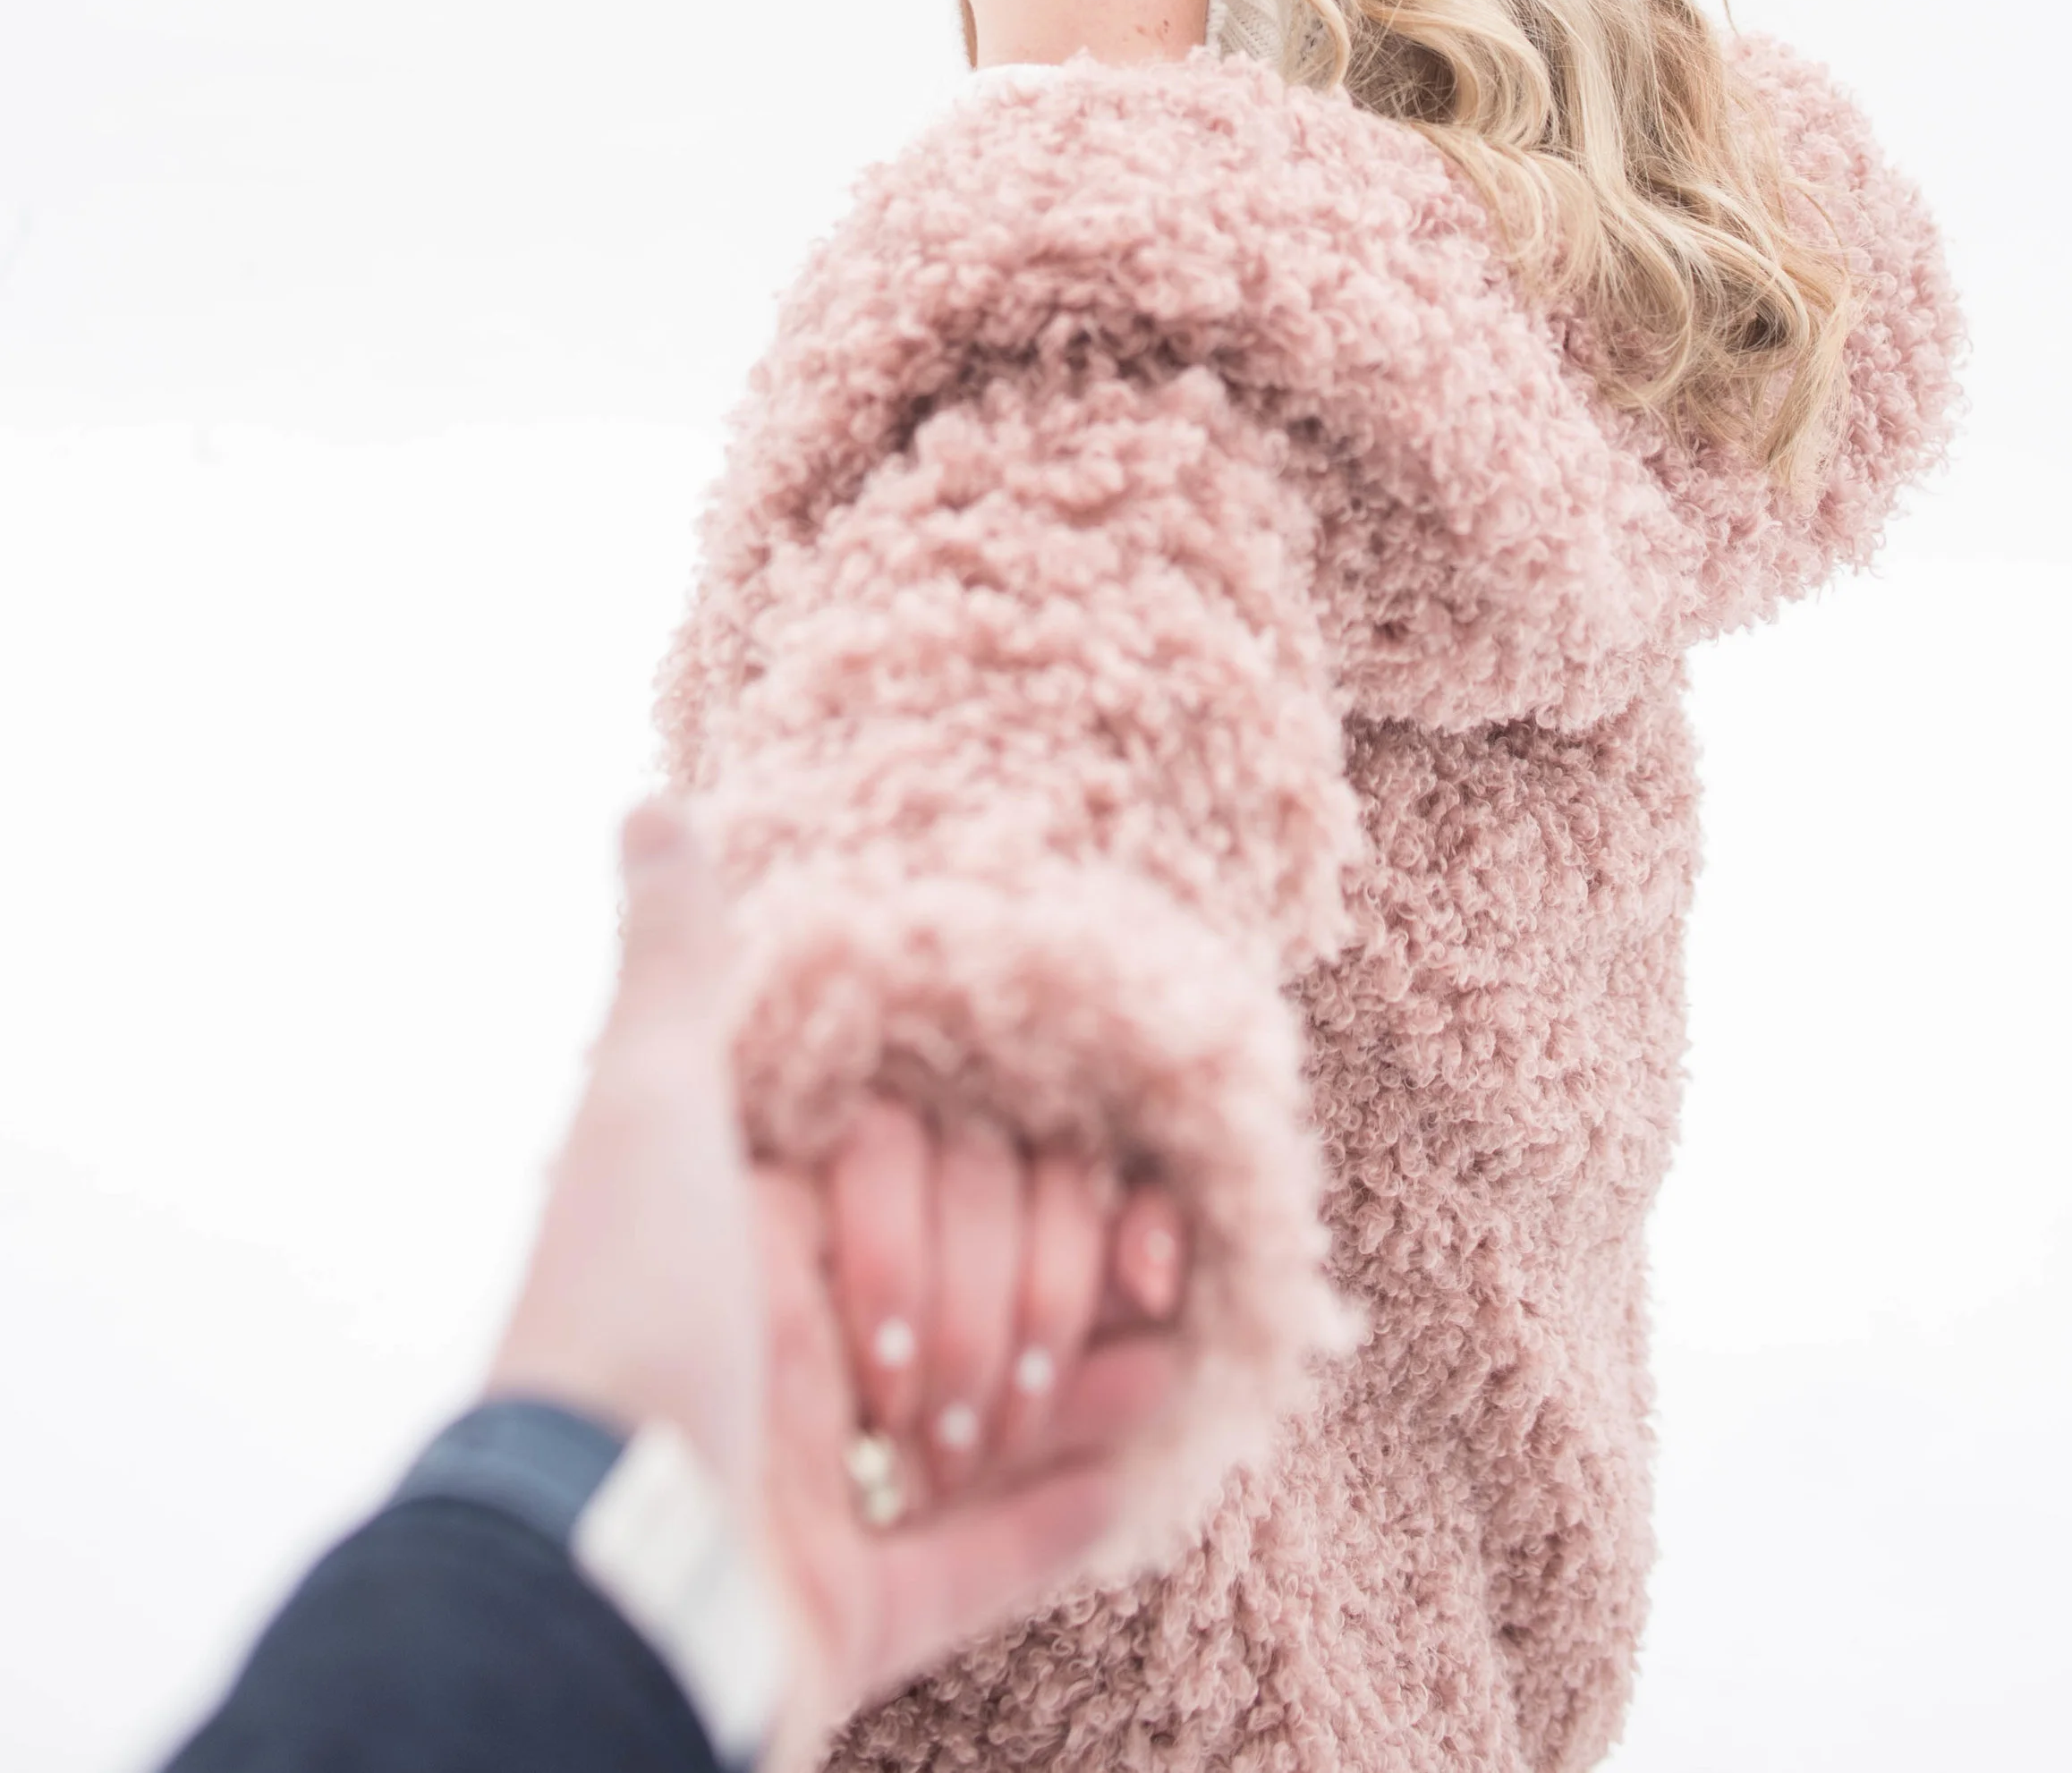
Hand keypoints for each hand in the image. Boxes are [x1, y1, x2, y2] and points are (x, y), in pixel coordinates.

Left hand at [485, 802, 1186, 1765]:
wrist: (592, 1574)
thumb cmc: (617, 1322)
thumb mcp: (646, 1110)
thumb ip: (678, 961)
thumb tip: (651, 804)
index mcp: (752, 1225)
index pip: (935, 1164)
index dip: (1011, 1181)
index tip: (1091, 1187)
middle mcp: (786, 1343)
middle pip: (978, 1276)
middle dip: (1017, 1296)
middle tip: (970, 1358)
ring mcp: (815, 1485)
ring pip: (991, 1410)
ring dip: (1055, 1391)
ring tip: (1112, 1385)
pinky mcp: (844, 1611)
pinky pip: (977, 1563)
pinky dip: (1058, 1511)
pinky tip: (1135, 1459)